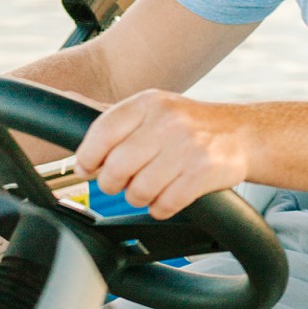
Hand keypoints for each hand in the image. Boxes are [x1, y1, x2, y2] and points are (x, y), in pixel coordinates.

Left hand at [74, 91, 250, 220]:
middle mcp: (167, 122)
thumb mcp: (152, 108)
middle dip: (113, 182)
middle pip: (116, 168)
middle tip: (121, 182)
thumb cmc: (189, 124)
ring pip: (139, 191)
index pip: (102, 132)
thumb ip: (112, 114)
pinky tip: (167, 196)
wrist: (242, 134)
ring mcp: (187, 148)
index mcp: (148, 103)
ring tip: (149, 188)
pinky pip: (165, 204)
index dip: (88, 157)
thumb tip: (65, 101)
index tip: (88, 168)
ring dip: (139, 197)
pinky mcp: (204, 173)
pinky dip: (161, 207)